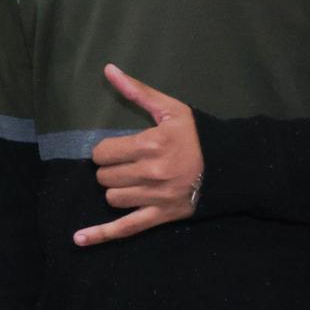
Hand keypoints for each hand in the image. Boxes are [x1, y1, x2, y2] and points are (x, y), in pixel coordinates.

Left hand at [74, 63, 204, 246]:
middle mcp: (150, 173)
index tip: (117, 149)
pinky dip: (100, 235)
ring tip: (132, 181)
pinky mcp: (161, 216)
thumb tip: (108, 69)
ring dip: (116, 190)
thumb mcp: (170, 109)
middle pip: (104, 177)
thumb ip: (137, 91)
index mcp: (150, 145)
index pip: (103, 153)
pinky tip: (78, 239)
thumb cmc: (198, 135)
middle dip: (110, 169)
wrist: (231, 165)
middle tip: (127, 164)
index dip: (105, 151)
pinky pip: (126, 228)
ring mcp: (155, 197)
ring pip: (112, 198)